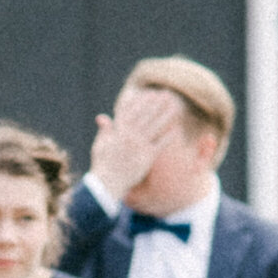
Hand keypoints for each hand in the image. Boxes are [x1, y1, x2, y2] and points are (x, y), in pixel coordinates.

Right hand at [88, 86, 184, 204]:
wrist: (107, 184)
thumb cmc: (102, 165)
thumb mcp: (100, 145)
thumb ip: (104, 130)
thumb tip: (102, 117)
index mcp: (118, 132)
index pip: (131, 112)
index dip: (141, 102)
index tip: (149, 93)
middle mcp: (129, 136)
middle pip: (146, 116)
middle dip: (156, 104)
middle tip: (166, 94)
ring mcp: (139, 146)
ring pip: (155, 126)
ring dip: (166, 115)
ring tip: (175, 106)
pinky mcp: (147, 157)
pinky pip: (160, 144)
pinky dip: (168, 136)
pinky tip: (177, 129)